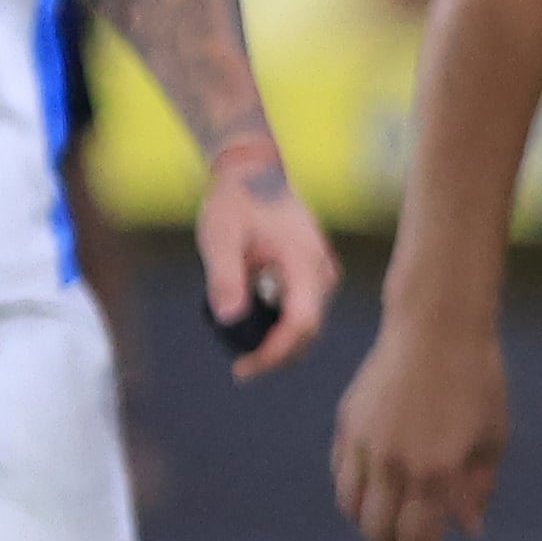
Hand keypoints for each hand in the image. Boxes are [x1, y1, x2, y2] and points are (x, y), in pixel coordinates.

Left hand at [196, 147, 336, 379]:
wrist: (253, 172)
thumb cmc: (235, 202)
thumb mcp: (220, 238)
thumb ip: (225, 278)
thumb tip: (229, 320)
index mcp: (304, 262)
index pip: (301, 323)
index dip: (276, 353)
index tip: (244, 368)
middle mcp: (322, 271)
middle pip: (308, 331)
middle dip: (276, 355)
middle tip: (239, 367)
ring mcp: (322, 272)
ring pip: (307, 324)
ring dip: (278, 341)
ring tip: (240, 339)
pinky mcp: (314, 273)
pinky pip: (303, 310)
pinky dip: (280, 325)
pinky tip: (252, 320)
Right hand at [331, 301, 508, 540]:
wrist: (436, 326)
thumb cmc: (477, 379)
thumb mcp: (493, 437)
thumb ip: (478, 487)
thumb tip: (468, 530)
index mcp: (435, 472)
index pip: (417, 539)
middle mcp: (394, 465)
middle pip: (379, 530)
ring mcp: (365, 443)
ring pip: (353, 506)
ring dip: (366, 529)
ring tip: (382, 538)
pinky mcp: (348, 423)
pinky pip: (342, 473)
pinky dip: (351, 495)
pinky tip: (365, 500)